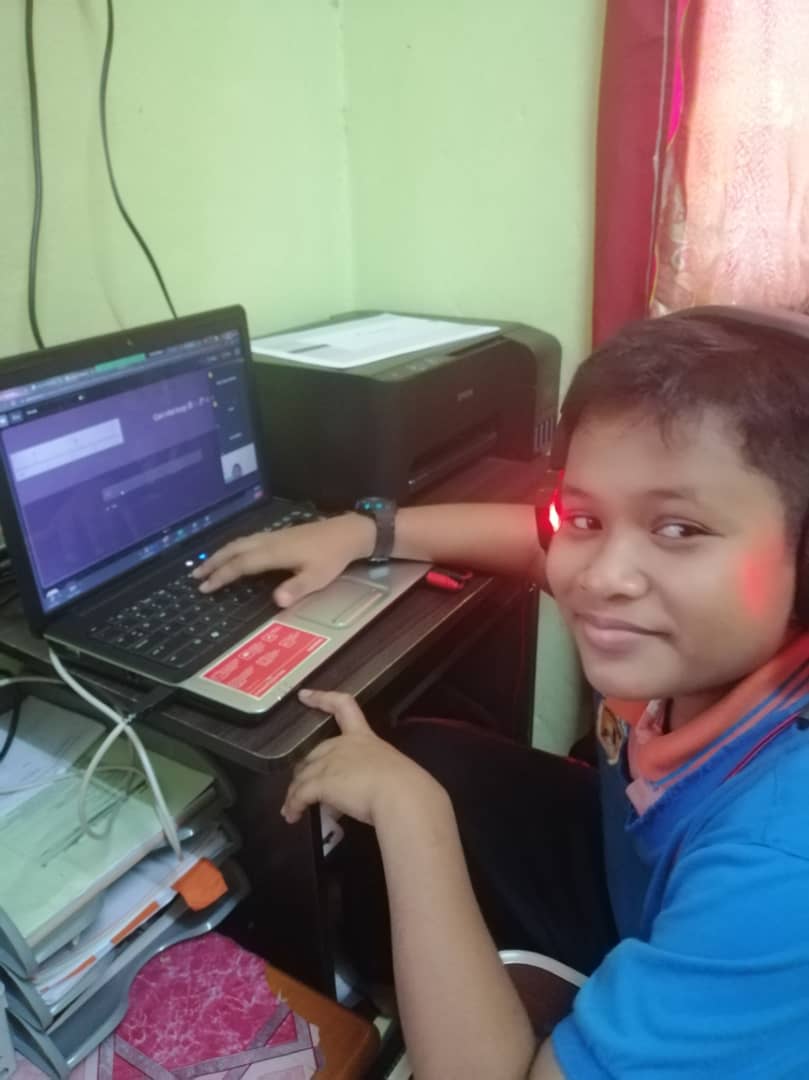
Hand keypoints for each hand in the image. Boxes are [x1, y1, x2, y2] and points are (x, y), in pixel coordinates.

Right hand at [192, 513, 373, 606]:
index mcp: (274, 553)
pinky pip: (248, 539)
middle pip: (234, 549)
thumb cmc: (332, 557)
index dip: (222, 575)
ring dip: (221, 553)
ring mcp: (273, 535)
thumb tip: (276, 601)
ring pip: (240, 542)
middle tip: (195, 575)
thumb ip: (297, 589)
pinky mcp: (279, 534)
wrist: (347, 532)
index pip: (241, 564)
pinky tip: (233, 553)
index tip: (205, 587)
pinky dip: (234, 547)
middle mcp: (269, 541)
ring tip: (206, 565)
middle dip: (213, 562)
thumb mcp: (317, 577)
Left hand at [282, 689, 441, 826]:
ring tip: (291, 810)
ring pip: (303, 776)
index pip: (343, 706)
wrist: (400, 795)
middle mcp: (343, 745)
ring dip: (295, 793)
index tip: (304, 694)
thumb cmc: (404, 783)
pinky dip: (293, 806)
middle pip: (315, 752)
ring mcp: (330, 763)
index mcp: (363, 737)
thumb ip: (375, 774)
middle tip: (302, 788)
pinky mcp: (321, 783)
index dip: (322, 698)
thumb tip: (369, 792)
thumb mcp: (388, 770)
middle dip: (305, 770)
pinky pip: (300, 794)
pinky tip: (292, 816)